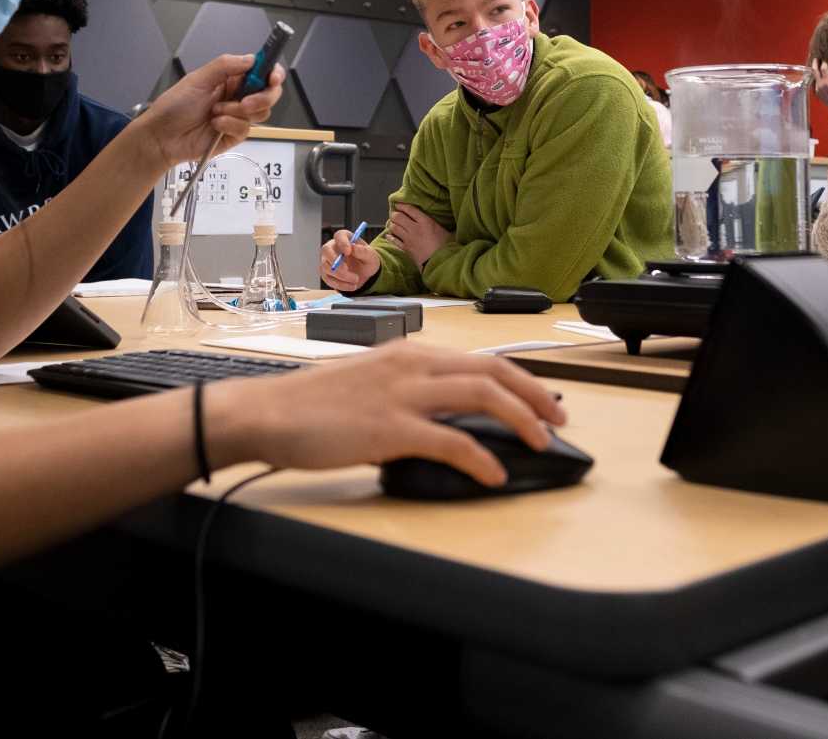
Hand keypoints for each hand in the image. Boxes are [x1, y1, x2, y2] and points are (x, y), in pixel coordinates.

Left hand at [133, 54, 284, 169]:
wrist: (162, 137)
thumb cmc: (174, 106)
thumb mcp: (198, 79)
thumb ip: (226, 65)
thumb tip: (251, 58)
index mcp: (230, 78)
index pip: (261, 72)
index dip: (272, 73)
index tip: (273, 77)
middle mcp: (237, 96)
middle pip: (269, 93)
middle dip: (262, 97)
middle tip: (245, 102)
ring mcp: (237, 116)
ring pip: (261, 113)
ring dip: (238, 112)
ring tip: (216, 113)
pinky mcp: (235, 135)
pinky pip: (246, 129)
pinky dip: (229, 125)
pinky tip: (214, 124)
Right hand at [209, 343, 566, 487]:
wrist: (266, 413)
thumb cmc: (311, 405)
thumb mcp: (370, 383)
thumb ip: (409, 391)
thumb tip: (445, 417)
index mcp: (409, 351)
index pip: (482, 358)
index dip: (521, 378)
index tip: (544, 398)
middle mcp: (412, 364)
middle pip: (494, 370)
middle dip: (536, 394)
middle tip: (560, 419)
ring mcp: (402, 394)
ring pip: (483, 396)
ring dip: (522, 419)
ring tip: (542, 443)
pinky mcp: (389, 428)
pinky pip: (451, 441)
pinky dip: (481, 458)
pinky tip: (493, 475)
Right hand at [320, 228, 381, 292]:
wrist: (365, 274)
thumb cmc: (367, 261)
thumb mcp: (371, 256)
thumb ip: (363, 251)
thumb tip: (353, 248)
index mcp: (345, 238)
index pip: (339, 236)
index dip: (342, 243)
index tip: (348, 251)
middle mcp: (333, 247)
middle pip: (326, 250)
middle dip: (335, 261)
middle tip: (346, 269)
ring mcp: (327, 261)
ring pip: (326, 267)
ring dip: (341, 276)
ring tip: (356, 280)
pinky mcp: (326, 274)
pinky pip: (328, 279)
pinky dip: (340, 284)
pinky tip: (351, 286)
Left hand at [387, 202, 449, 267]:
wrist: (440, 263)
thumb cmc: (447, 248)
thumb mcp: (449, 233)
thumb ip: (446, 225)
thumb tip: (454, 221)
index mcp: (426, 222)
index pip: (410, 209)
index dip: (402, 205)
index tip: (399, 204)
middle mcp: (415, 229)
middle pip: (398, 217)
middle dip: (395, 214)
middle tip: (395, 214)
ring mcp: (409, 239)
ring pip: (394, 228)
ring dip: (392, 224)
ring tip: (393, 223)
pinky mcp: (406, 249)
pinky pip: (394, 241)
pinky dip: (391, 237)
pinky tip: (389, 235)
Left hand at [811, 59, 827, 115]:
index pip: (823, 68)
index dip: (824, 62)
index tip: (826, 58)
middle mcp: (821, 85)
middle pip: (814, 71)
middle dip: (815, 63)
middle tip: (816, 57)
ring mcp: (817, 89)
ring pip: (814, 77)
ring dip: (816, 71)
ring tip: (818, 65)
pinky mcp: (817, 92)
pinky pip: (815, 82)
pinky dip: (817, 78)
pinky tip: (820, 75)